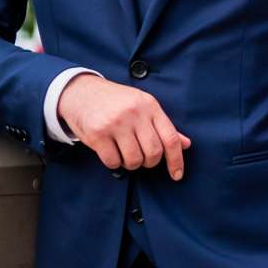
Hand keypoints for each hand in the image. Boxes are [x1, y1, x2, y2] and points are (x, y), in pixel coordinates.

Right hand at [56, 75, 190, 177]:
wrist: (82, 92)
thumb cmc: (115, 102)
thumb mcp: (142, 106)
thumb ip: (162, 126)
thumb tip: (186, 144)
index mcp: (149, 105)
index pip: (170, 138)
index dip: (176, 160)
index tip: (177, 175)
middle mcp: (134, 113)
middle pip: (153, 153)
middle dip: (149, 162)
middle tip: (141, 157)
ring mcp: (115, 123)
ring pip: (134, 160)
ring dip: (131, 163)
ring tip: (124, 153)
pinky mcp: (98, 134)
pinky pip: (113, 162)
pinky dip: (114, 162)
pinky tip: (111, 151)